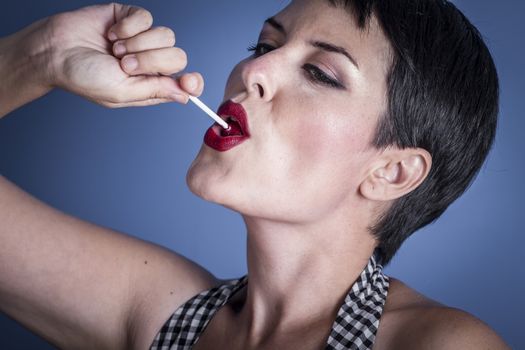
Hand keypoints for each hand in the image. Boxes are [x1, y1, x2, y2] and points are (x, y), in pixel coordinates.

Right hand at [48, 3, 202, 106]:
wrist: (54, 51)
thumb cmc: (83, 77)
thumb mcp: (121, 92)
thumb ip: (155, 91)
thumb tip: (185, 95)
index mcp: (152, 84)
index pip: (186, 83)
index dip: (192, 82)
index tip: (189, 81)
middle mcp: (151, 62)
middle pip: (178, 57)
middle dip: (151, 61)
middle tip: (124, 64)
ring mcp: (143, 39)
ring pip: (166, 36)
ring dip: (138, 44)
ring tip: (115, 50)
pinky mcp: (132, 18)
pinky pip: (147, 18)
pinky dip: (129, 27)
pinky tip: (112, 34)